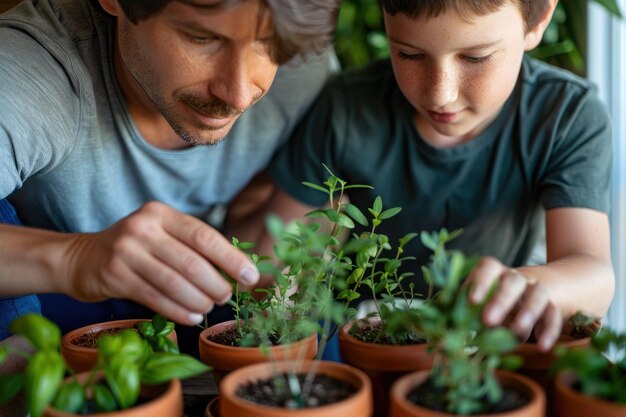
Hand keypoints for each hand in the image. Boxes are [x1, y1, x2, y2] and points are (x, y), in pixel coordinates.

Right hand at [60, 202, 258, 325]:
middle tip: (226, 298)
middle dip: (216, 284)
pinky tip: (191, 317)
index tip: (250, 277)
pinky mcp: (114, 276)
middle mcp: (143, 227)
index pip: (204, 236)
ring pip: (174, 282)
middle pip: (191, 262)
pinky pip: (155, 298)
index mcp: (161, 214)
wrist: (81, 258)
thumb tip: (237, 270)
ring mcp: (126, 251)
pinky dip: (178, 311)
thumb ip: (192, 248)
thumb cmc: (135, 249)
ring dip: (198, 300)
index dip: (231, 258)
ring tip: (209, 308)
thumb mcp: (161, 236)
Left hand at [466, 257, 561, 350]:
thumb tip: (442, 330)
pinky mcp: (552, 306)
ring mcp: (536, 290)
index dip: (480, 282)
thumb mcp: (479, 305)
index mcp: (495, 273)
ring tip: (518, 330)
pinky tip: (543, 346)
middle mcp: (517, 278)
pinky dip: (550, 331)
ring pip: (537, 294)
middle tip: (488, 320)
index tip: (471, 301)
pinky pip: (554, 315)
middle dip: (500, 300)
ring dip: (528, 311)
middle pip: (512, 281)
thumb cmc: (494, 301)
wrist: (533, 295)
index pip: (488, 267)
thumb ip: (462, 313)